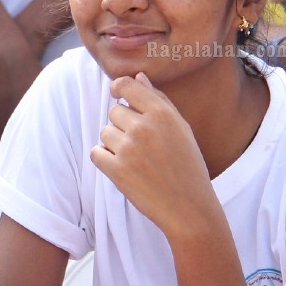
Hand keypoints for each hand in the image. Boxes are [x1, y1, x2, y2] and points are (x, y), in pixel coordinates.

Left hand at [91, 74, 217, 238]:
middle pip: (114, 111)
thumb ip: (159, 100)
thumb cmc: (187, 166)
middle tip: (141, 144)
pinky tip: (124, 169)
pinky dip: (105, 160)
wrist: (189, 208)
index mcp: (162, 113)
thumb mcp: (181, 129)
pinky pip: (96, 153)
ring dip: (114, 144)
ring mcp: (128, 149)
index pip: (126, 85)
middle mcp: (144, 127)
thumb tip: (138, 77)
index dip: (118, 87)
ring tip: (136, 159)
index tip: (117, 93)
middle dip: (122, 125)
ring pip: (104, 132)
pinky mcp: (116, 170)